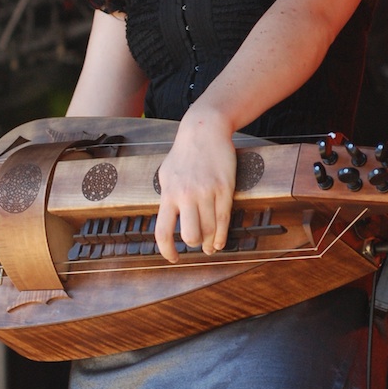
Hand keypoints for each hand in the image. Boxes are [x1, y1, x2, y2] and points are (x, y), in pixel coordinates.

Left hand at [154, 111, 236, 263]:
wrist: (204, 130)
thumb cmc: (184, 153)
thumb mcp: (166, 174)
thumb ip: (167, 198)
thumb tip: (167, 221)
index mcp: (168, 193)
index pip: (162, 231)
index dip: (167, 250)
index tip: (173, 258)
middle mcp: (186, 195)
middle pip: (190, 235)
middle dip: (194, 244)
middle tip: (197, 244)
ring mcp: (207, 192)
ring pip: (210, 230)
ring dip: (210, 243)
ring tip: (210, 246)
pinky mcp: (225, 189)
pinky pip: (224, 219)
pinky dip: (222, 236)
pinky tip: (220, 242)